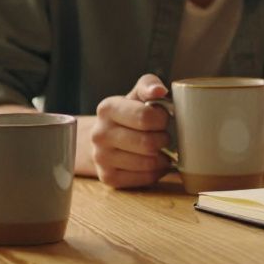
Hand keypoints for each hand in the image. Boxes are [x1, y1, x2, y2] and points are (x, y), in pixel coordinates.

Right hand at [90, 74, 172, 188]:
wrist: (105, 137)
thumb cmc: (128, 113)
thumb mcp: (137, 94)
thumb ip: (149, 85)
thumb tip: (159, 90)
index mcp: (107, 108)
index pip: (146, 117)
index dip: (162, 119)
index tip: (162, 119)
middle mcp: (99, 134)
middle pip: (148, 143)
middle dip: (163, 139)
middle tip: (163, 136)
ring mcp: (101, 158)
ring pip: (148, 163)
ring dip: (162, 157)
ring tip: (159, 149)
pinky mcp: (108, 177)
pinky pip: (144, 179)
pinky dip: (156, 171)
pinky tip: (154, 162)